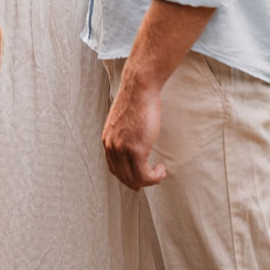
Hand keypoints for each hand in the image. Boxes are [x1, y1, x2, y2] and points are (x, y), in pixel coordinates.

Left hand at [102, 72, 166, 190]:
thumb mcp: (124, 120)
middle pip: (123, 177)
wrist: (140, 87)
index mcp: (107, 140)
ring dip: (150, 180)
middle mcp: (112, 147)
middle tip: (153, 179)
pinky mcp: (136, 150)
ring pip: (135, 179)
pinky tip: (162, 169)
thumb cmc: (137, 99)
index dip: (127, 177)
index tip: (139, 180)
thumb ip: (123, 133)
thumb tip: (133, 141)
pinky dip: (155, 177)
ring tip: (160, 173)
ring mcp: (123, 149)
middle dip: (139, 182)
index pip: (114, 168)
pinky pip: (145, 175)